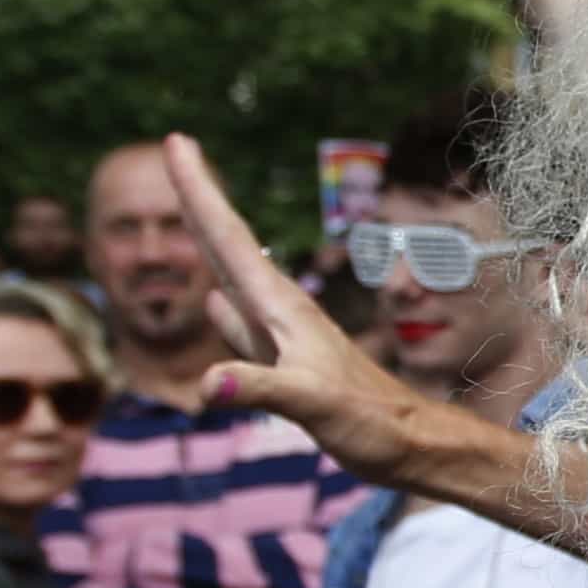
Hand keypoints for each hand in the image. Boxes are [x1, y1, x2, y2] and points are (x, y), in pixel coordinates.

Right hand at [159, 133, 432, 479]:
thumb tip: (205, 383)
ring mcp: (283, 338)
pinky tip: (214, 304)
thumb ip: (258, 388)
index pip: (229, 237)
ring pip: (233, 278)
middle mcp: (280, 312)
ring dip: (208, 244)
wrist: (411, 446)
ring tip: (192, 211)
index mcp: (282, 308)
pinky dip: (224, 311)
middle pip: (227, 242)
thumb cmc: (371, 423)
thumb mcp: (311, 403)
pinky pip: (244, 326)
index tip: (176, 141)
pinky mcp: (286, 368)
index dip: (198, 190)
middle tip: (176, 146)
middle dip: (198, 197)